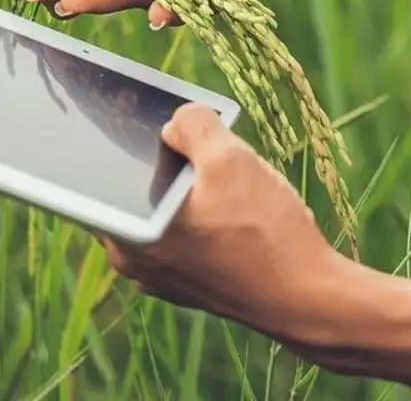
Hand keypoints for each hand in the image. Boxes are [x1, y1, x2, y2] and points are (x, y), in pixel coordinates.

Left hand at [97, 102, 361, 334]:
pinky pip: (186, 236)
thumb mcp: (230, 158)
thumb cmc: (265, 233)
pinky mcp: (189, 286)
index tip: (138, 111)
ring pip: (165, 211)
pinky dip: (204, 218)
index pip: (101, 170)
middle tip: (200, 145)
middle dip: (166, 162)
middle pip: (137, 188)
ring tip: (230, 182)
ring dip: (190, 190)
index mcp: (126, 230)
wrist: (309, 298)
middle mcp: (132, 259)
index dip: (121, 135)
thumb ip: (192, 124)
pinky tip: (239, 211)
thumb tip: (176, 121)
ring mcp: (160, 277)